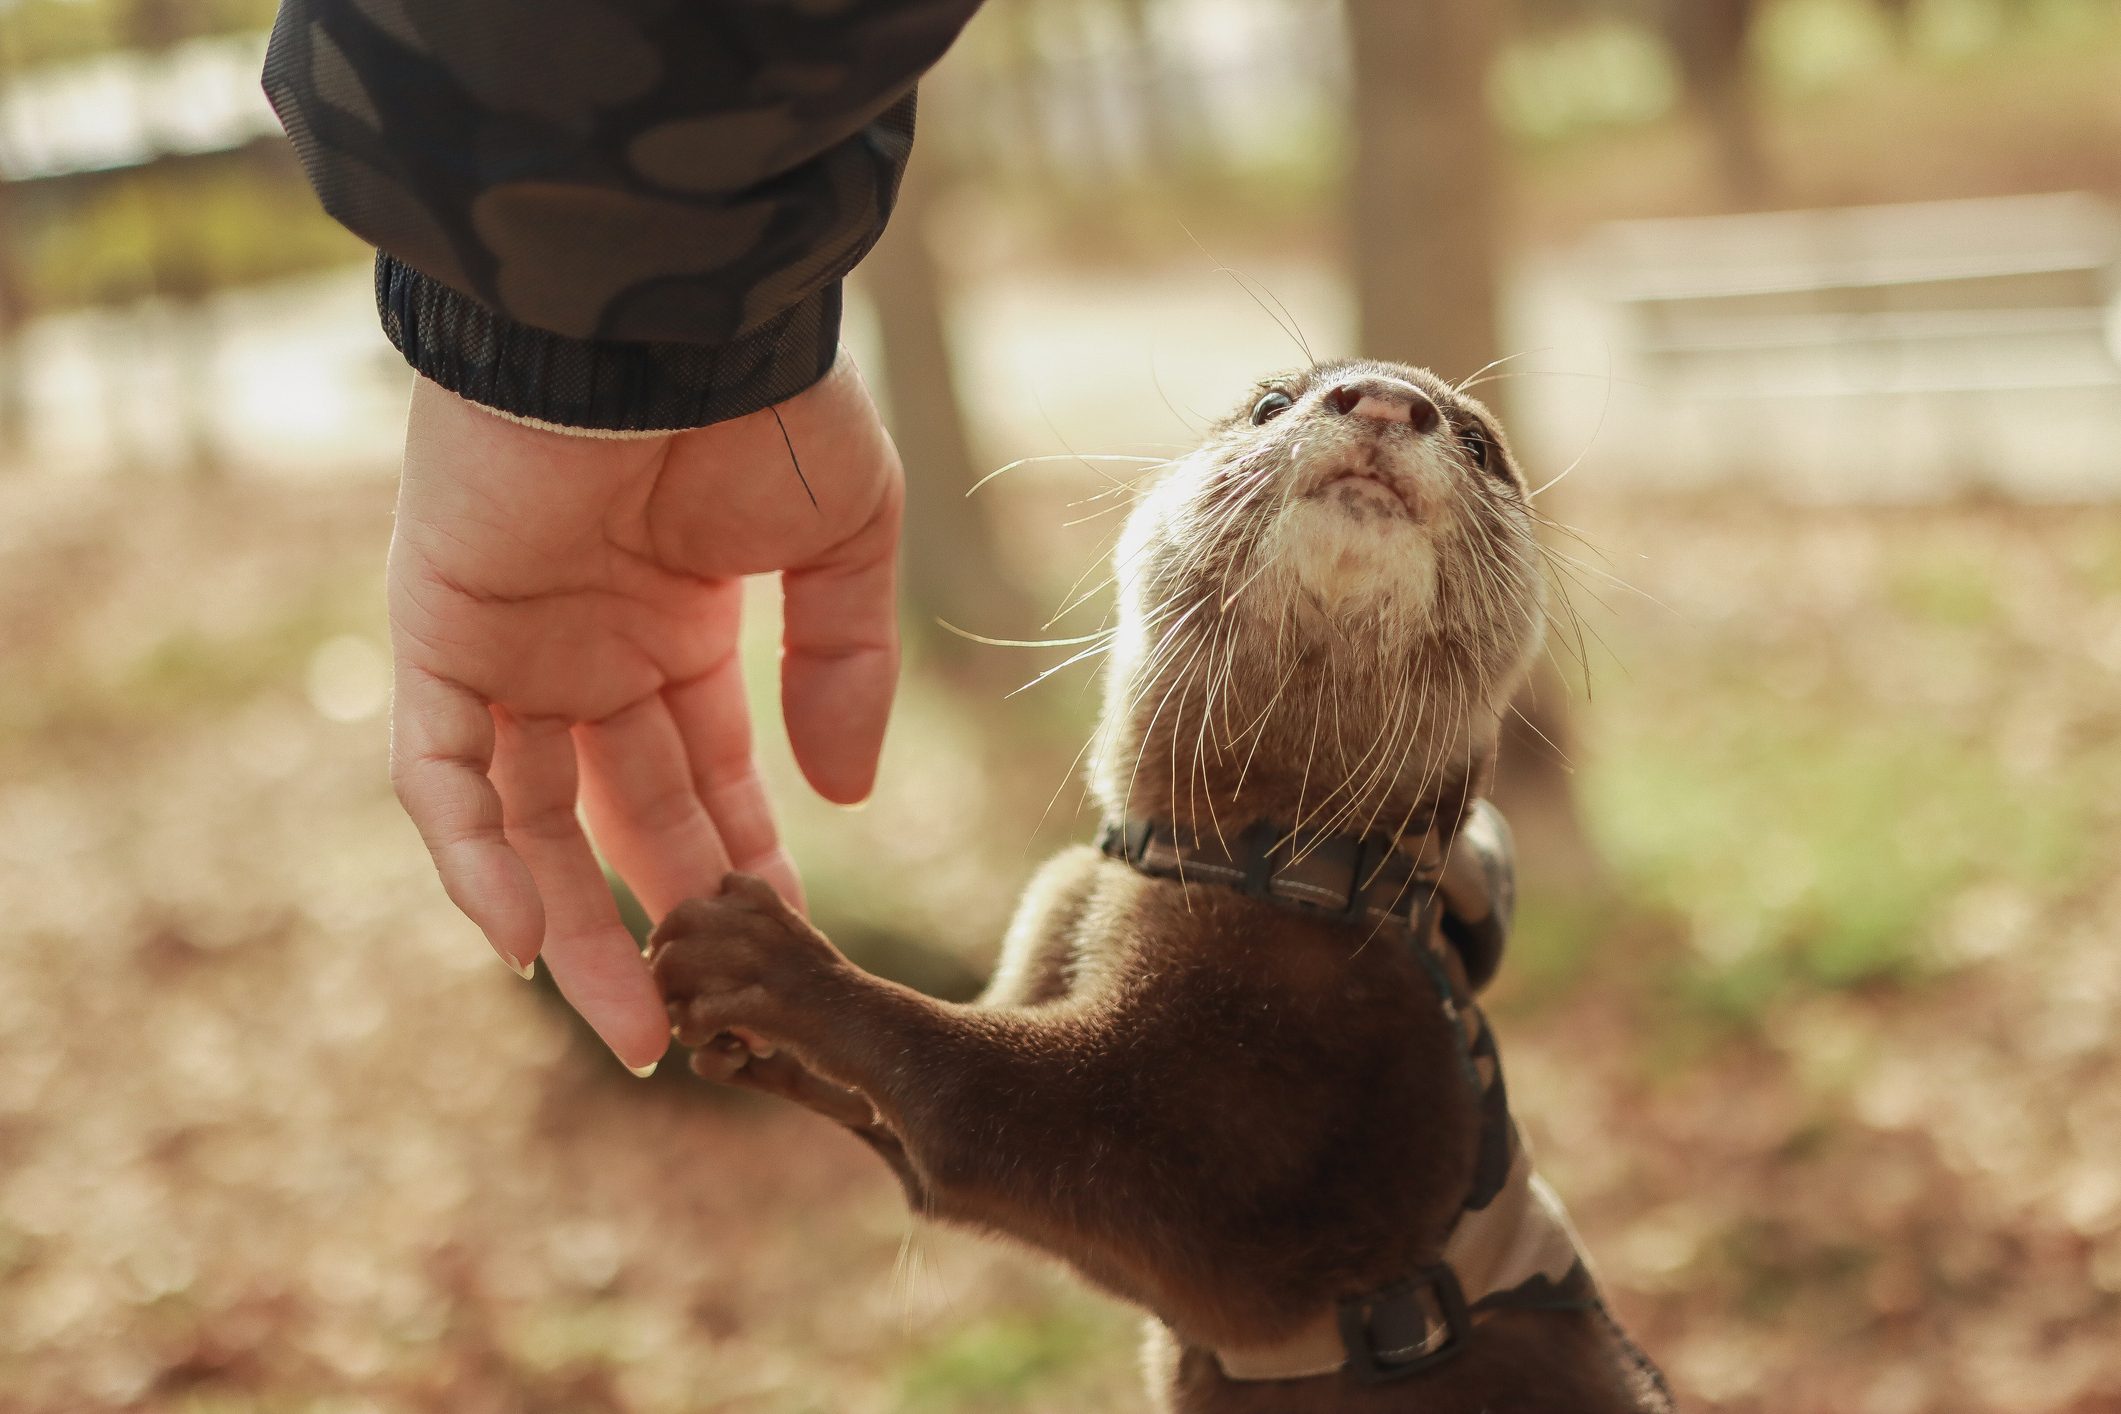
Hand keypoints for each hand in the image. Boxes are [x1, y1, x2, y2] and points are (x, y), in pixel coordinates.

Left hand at [386, 356, 901, 1071]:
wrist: (655, 308)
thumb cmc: (764, 401)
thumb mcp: (845, 539)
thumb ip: (842, 662)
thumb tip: (846, 794)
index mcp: (680, 625)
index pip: (708, 773)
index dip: (745, 860)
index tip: (785, 946)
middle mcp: (590, 649)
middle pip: (621, 816)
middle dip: (667, 919)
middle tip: (702, 1027)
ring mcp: (511, 646)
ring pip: (528, 819)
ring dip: (572, 923)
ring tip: (635, 1027)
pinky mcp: (438, 631)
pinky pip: (441, 770)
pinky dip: (472, 854)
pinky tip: (526, 940)